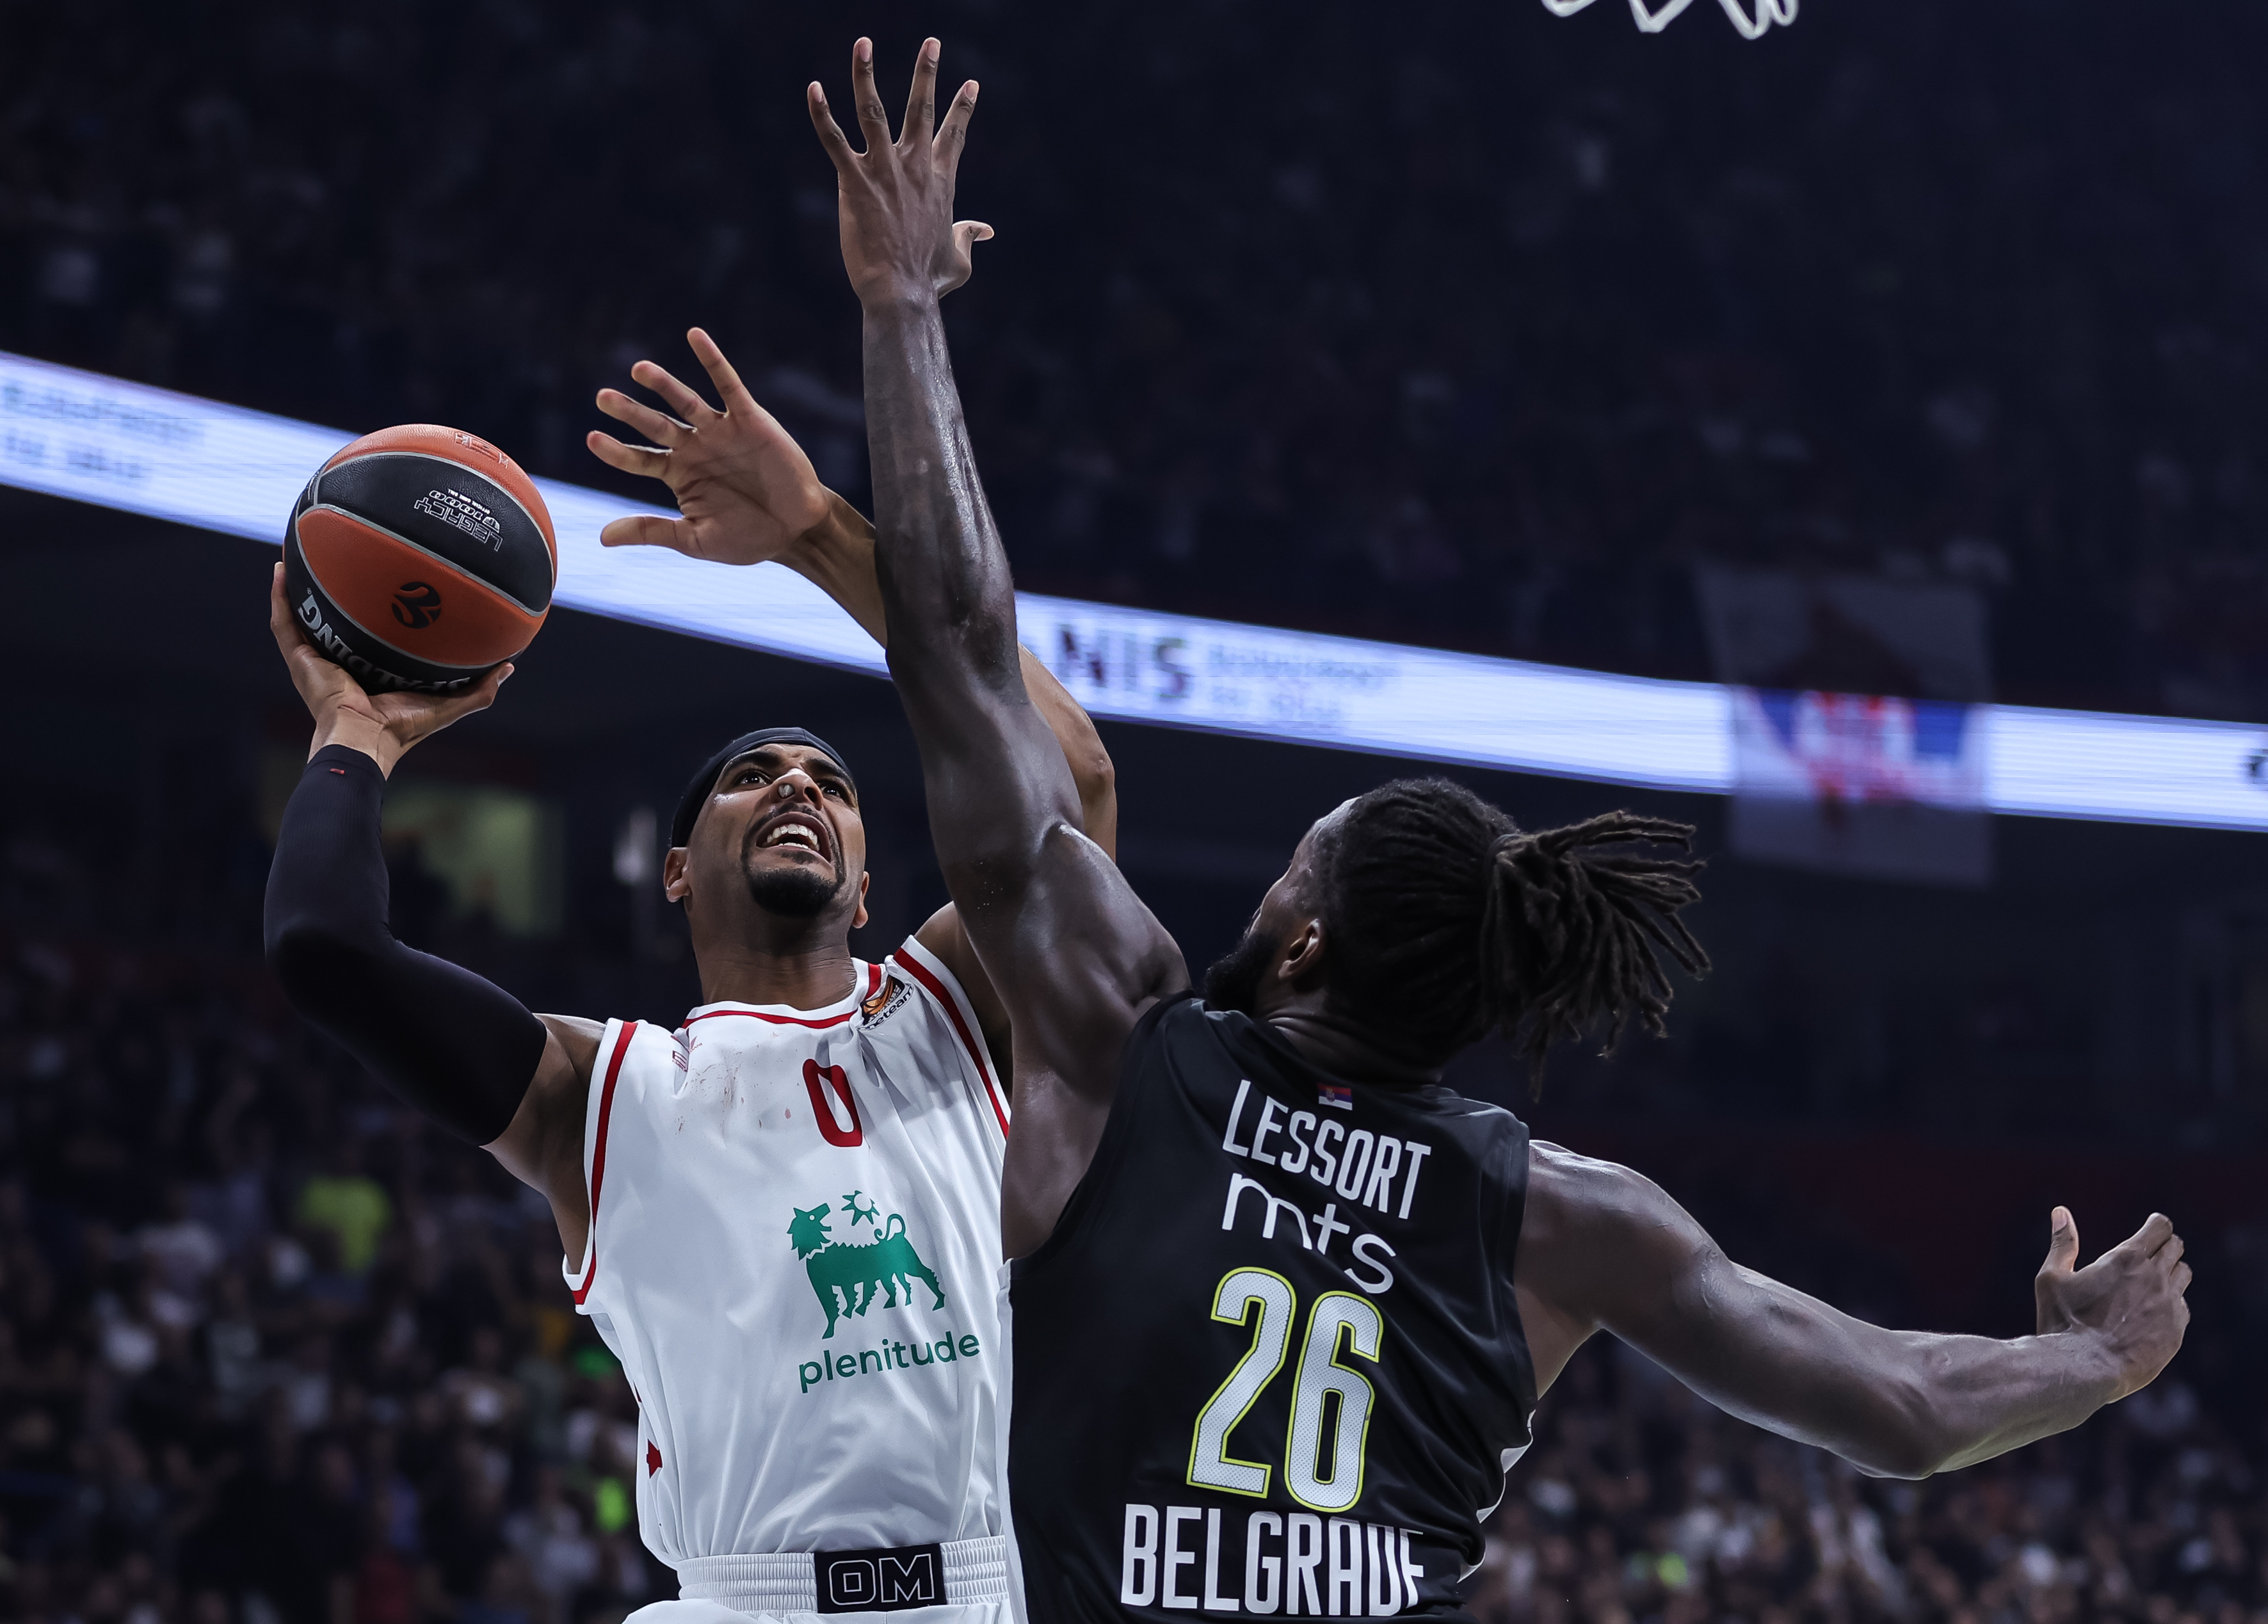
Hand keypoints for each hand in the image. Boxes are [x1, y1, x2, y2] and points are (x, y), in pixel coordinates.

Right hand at [268, 564, 508, 775]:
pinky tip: (281, 568)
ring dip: (298, 586)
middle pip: (332, 619)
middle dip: (334, 591)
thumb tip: (509, 666)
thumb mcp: (448, 704)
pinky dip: (279, 596)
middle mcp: (339, 661)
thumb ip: (480, 689)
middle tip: (341, 557)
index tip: (385, 581)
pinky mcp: (299, 659)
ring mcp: (315, 659)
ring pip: (301, 615)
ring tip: (301, 551)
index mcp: (369, 669)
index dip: (374, 610)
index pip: (369, 634)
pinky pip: (283, 621)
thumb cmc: (404, 728)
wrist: (366, 739)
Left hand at [587, 328, 837, 565]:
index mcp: (679, 474)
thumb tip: (602, 538)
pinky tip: (695, 336)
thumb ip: (652, 531)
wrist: (797, 530)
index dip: (617, 450)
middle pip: (655, 425)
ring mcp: (720, 431)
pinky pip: (728, 385)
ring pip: (685, 402)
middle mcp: (695, 448)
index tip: (593, 438)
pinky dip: (712, 360)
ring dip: (663, 385)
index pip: (639, 458)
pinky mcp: (749, 419)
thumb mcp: (695, 540)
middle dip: (630, 412)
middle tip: (603, 398)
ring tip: (638, 370)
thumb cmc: (748, 538)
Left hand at [808, 37, 993, 307]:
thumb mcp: (959, 259)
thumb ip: (970, 236)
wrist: (902, 293)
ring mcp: (884, 171)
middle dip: (927, 71)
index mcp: (940, 180)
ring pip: (874, 111)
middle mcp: (915, 167)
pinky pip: (833, 140)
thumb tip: (987, 230)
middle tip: (931, 41)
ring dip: (865, 74)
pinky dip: (821, 113)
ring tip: (863, 43)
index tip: (971, 83)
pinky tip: (813, 88)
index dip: (964, 106)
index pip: (955, 133)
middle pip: (922, 108)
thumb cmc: (929, 281)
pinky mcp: (854, 182)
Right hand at [2034, 1206, 2190, 1398]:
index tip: (2149, 1228)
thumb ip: (2063, 1243)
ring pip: (2183, 1275)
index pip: (2161, 1227)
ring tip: (2148, 1284)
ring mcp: (2169, 1305)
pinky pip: (2183, 1307)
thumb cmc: (2062, 1323)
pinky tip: (2149, 1314)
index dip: (2155, 1225)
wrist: (2084, 1370)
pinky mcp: (2176, 1331)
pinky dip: (2170, 1304)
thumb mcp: (2052, 1279)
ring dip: (2169, 1273)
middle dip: (2162, 1246)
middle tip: (2145, 1256)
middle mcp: (2154, 1277)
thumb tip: (2060, 1211)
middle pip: (2175, 1247)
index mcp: (2126, 1258)